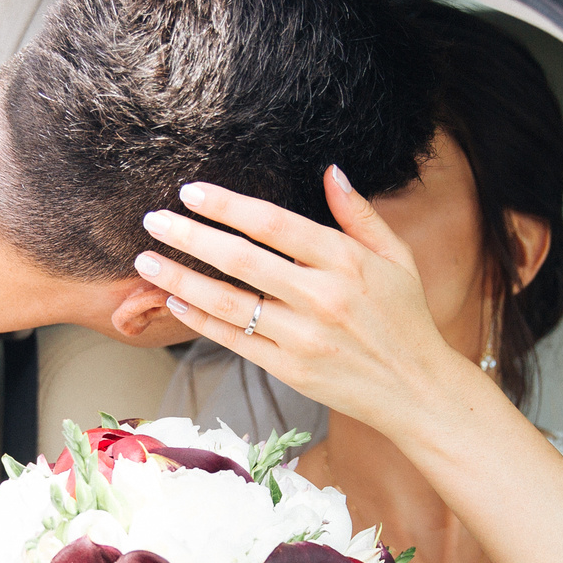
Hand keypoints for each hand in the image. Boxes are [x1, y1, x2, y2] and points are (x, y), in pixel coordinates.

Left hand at [134, 171, 488, 442]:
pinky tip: (174, 300)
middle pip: (240, 259)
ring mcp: (302, 337)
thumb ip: (360, 214)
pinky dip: (199, 320)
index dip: (227, 205)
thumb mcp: (397, 258)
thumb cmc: (405, 318)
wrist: (416, 389)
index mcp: (346, 261)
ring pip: (227, 302)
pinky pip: (233, 340)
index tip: (191, 192)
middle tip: (153, 220)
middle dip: (190, 236)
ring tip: (147, 259)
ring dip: (180, 278)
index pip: (273, 224)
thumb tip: (331, 172)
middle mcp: (321, 297)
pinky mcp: (290, 370)